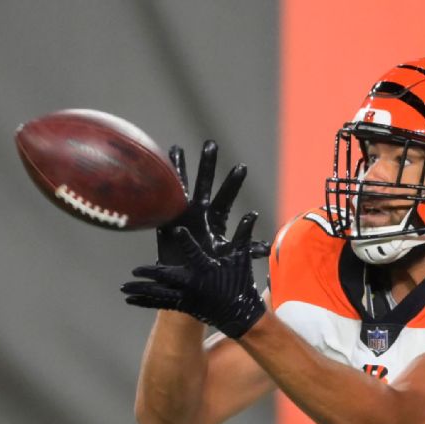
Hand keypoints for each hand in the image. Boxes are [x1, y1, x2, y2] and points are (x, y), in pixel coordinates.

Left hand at [123, 214, 265, 337]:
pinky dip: (144, 301)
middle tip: (135, 270)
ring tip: (124, 288)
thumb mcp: (241, 258)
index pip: (196, 252)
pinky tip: (130, 299)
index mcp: (207, 269)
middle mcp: (194, 283)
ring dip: (141, 290)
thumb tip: (251, 214)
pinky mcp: (184, 306)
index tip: (178, 231)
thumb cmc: (240, 283)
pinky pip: (160, 303)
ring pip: (159, 293)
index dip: (187, 241)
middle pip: (167, 277)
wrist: (241, 315)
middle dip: (150, 273)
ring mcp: (187, 297)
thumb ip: (242, 236)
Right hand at [157, 140, 254, 263]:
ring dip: (180, 167)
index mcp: (216, 218)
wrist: (186, 279)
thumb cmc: (209, 267)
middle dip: (207, 165)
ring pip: (182, 185)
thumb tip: (266, 249)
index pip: (226, 196)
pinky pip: (164, 198)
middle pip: (205, 183)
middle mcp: (200, 211)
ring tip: (178, 149)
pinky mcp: (168, 218)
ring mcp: (183, 211)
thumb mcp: (228, 256)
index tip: (241, 166)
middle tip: (211, 144)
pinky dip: (162, 185)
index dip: (232, 183)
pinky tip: (157, 169)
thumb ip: (244, 248)